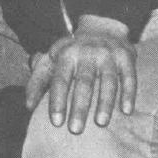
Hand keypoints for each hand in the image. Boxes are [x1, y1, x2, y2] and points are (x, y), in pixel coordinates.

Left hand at [25, 15, 136, 133]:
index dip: (57, 100)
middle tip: (76, 130)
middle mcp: (87, 53)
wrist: (102, 27)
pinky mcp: (126, 57)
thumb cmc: (73, 52)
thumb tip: (28, 105)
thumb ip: (37, 81)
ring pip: (108, 80)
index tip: (56, 122)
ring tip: (101, 123)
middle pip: (84, 82)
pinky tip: (127, 110)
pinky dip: (129, 93)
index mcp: (66, 54)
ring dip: (105, 102)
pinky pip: (129, 76)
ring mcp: (108, 54)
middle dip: (79, 106)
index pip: (60, 79)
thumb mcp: (51, 60)